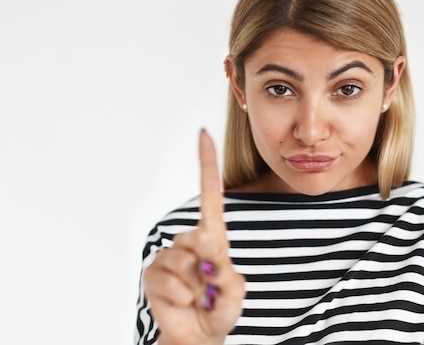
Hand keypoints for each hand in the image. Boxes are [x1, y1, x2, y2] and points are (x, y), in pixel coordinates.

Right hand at [143, 130, 245, 344]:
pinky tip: (185, 302)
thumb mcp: (234, 293)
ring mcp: (169, 257)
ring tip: (199, 297)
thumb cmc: (218, 309)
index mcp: (212, 236)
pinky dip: (181, 295)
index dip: (206, 165)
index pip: (209, 195)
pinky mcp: (153, 274)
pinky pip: (168, 280)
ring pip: (183, 261)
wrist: (197, 336)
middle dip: (209, 264)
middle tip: (212, 287)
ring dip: (196, 286)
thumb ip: (227, 274)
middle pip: (198, 236)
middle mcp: (189, 241)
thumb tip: (209, 251)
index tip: (203, 134)